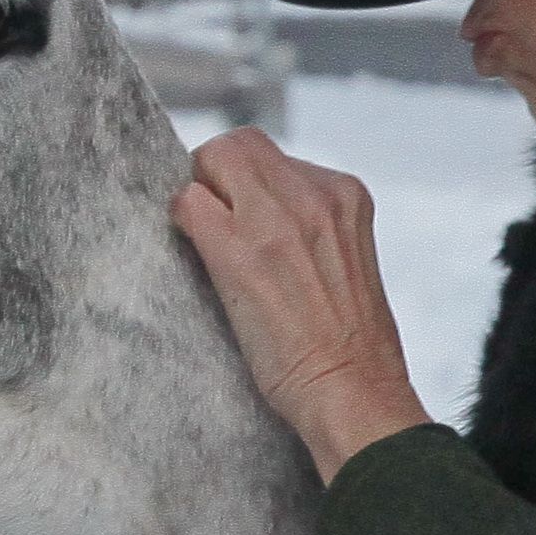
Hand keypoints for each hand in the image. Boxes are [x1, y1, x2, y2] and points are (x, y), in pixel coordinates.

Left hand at [172, 130, 434, 482]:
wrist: (353, 391)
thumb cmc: (347, 346)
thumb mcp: (344, 261)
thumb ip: (310, 224)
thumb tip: (255, 208)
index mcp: (346, 195)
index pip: (272, 156)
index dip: (245, 183)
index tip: (241, 218)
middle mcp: (313, 194)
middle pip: (239, 143)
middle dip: (216, 174)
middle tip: (213, 224)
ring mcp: (275, 217)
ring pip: (210, 160)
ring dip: (199, 198)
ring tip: (212, 249)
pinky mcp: (238, 249)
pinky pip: (187, 203)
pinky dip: (182, 224)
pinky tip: (198, 260)